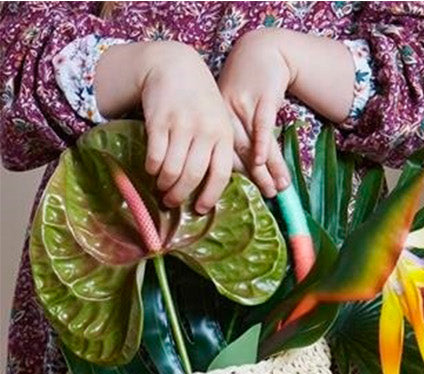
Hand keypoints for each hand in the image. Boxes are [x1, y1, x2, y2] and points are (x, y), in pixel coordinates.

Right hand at [96, 41, 234, 212]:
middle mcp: (204, 131)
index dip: (209, 196)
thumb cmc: (199, 101)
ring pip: (172, 169)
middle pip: (193, 176)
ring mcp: (181, 125)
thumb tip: (210, 188)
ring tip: (160, 188)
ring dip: (164, 184)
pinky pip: (155, 156)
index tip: (200, 209)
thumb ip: (218, 149)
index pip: (220, 174)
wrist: (174, 65)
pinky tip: (151, 170)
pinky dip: (152, 168)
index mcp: (223, 135)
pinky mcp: (159, 120)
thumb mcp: (218, 122)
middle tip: (171, 202)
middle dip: (180, 195)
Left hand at [217, 28, 293, 198]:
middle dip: (254, 178)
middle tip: (264, 197)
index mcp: (218, 118)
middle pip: (239, 151)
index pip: (222, 152)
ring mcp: (245, 104)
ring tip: (278, 188)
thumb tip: (243, 170)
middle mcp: (228, 112)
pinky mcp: (263, 97)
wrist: (263, 49)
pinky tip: (264, 161)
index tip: (237, 197)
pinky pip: (262, 125)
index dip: (229, 175)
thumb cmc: (249, 83)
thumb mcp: (236, 106)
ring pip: (254, 142)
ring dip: (267, 168)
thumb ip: (235, 134)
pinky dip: (262, 144)